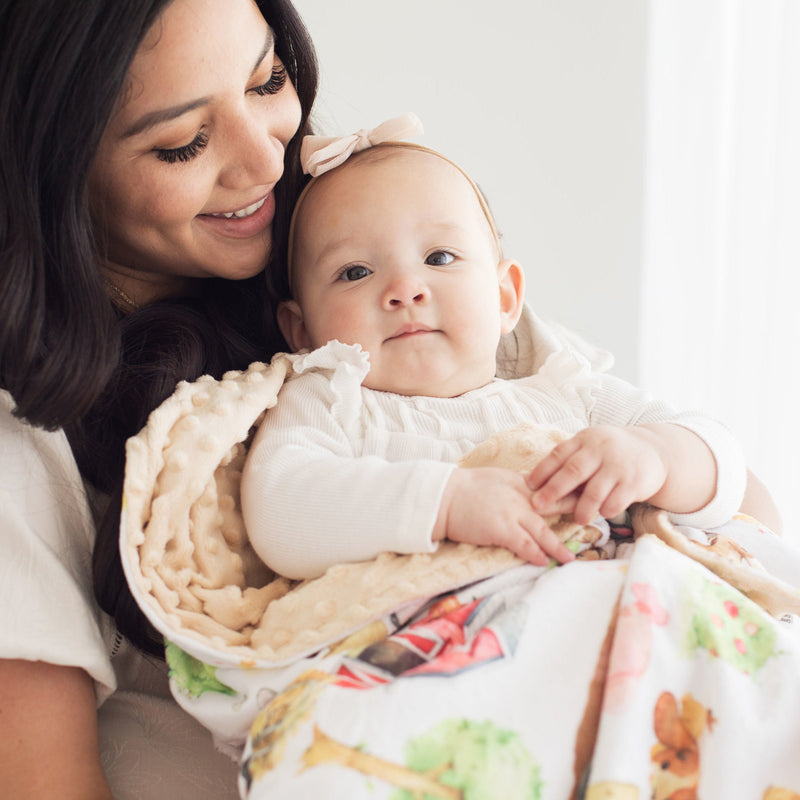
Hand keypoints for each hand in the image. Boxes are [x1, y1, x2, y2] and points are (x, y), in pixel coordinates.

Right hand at [434, 467, 575, 566]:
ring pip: (543, 531)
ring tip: (570, 557)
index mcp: (520, 484)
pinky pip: (524, 545)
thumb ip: (516, 486)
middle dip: (576, 516)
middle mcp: (521, 498)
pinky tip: (545, 561)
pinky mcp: (501, 530)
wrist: (443, 497)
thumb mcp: (496, 479)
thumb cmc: (464, 488)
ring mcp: (512, 514)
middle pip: (555, 507)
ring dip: (557, 546)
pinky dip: (535, 553)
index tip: (588, 497)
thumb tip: (532, 492)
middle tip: (594, 523)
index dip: (571, 494)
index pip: (552, 488)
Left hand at [525, 425, 667, 524]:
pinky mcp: (634, 482)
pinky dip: (606, 510)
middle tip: (538, 506)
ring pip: (595, 490)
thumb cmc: (609, 453)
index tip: (528, 485)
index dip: (542, 470)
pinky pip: (616, 500)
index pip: (559, 454)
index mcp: (584, 440)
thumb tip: (531, 481)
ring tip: (576, 519)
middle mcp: (600, 450)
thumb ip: (568, 460)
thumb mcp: (590, 447)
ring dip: (582, 508)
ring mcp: (618, 466)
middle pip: (573, 471)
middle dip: (553, 490)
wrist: (652, 451)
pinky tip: (602, 513)